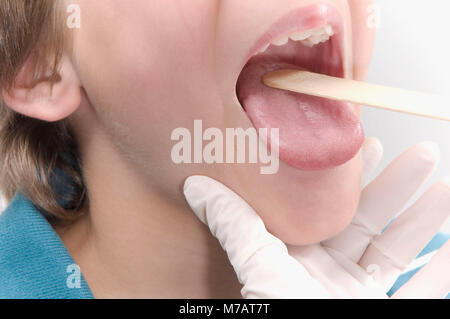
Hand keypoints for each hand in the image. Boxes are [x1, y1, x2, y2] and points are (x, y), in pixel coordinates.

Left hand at [183, 139, 449, 297]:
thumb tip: (196, 186)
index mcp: (298, 256)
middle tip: (419, 153)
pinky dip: (442, 265)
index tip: (361, 143)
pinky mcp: (387, 313)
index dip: (345, 176)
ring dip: (425, 216)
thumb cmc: (284, 314)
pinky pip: (423, 287)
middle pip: (369, 220)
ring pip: (398, 247)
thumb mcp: (259, 269)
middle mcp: (329, 272)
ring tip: (442, 182)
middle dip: (397, 185)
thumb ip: (234, 227)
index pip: (324, 208)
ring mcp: (359, 293)